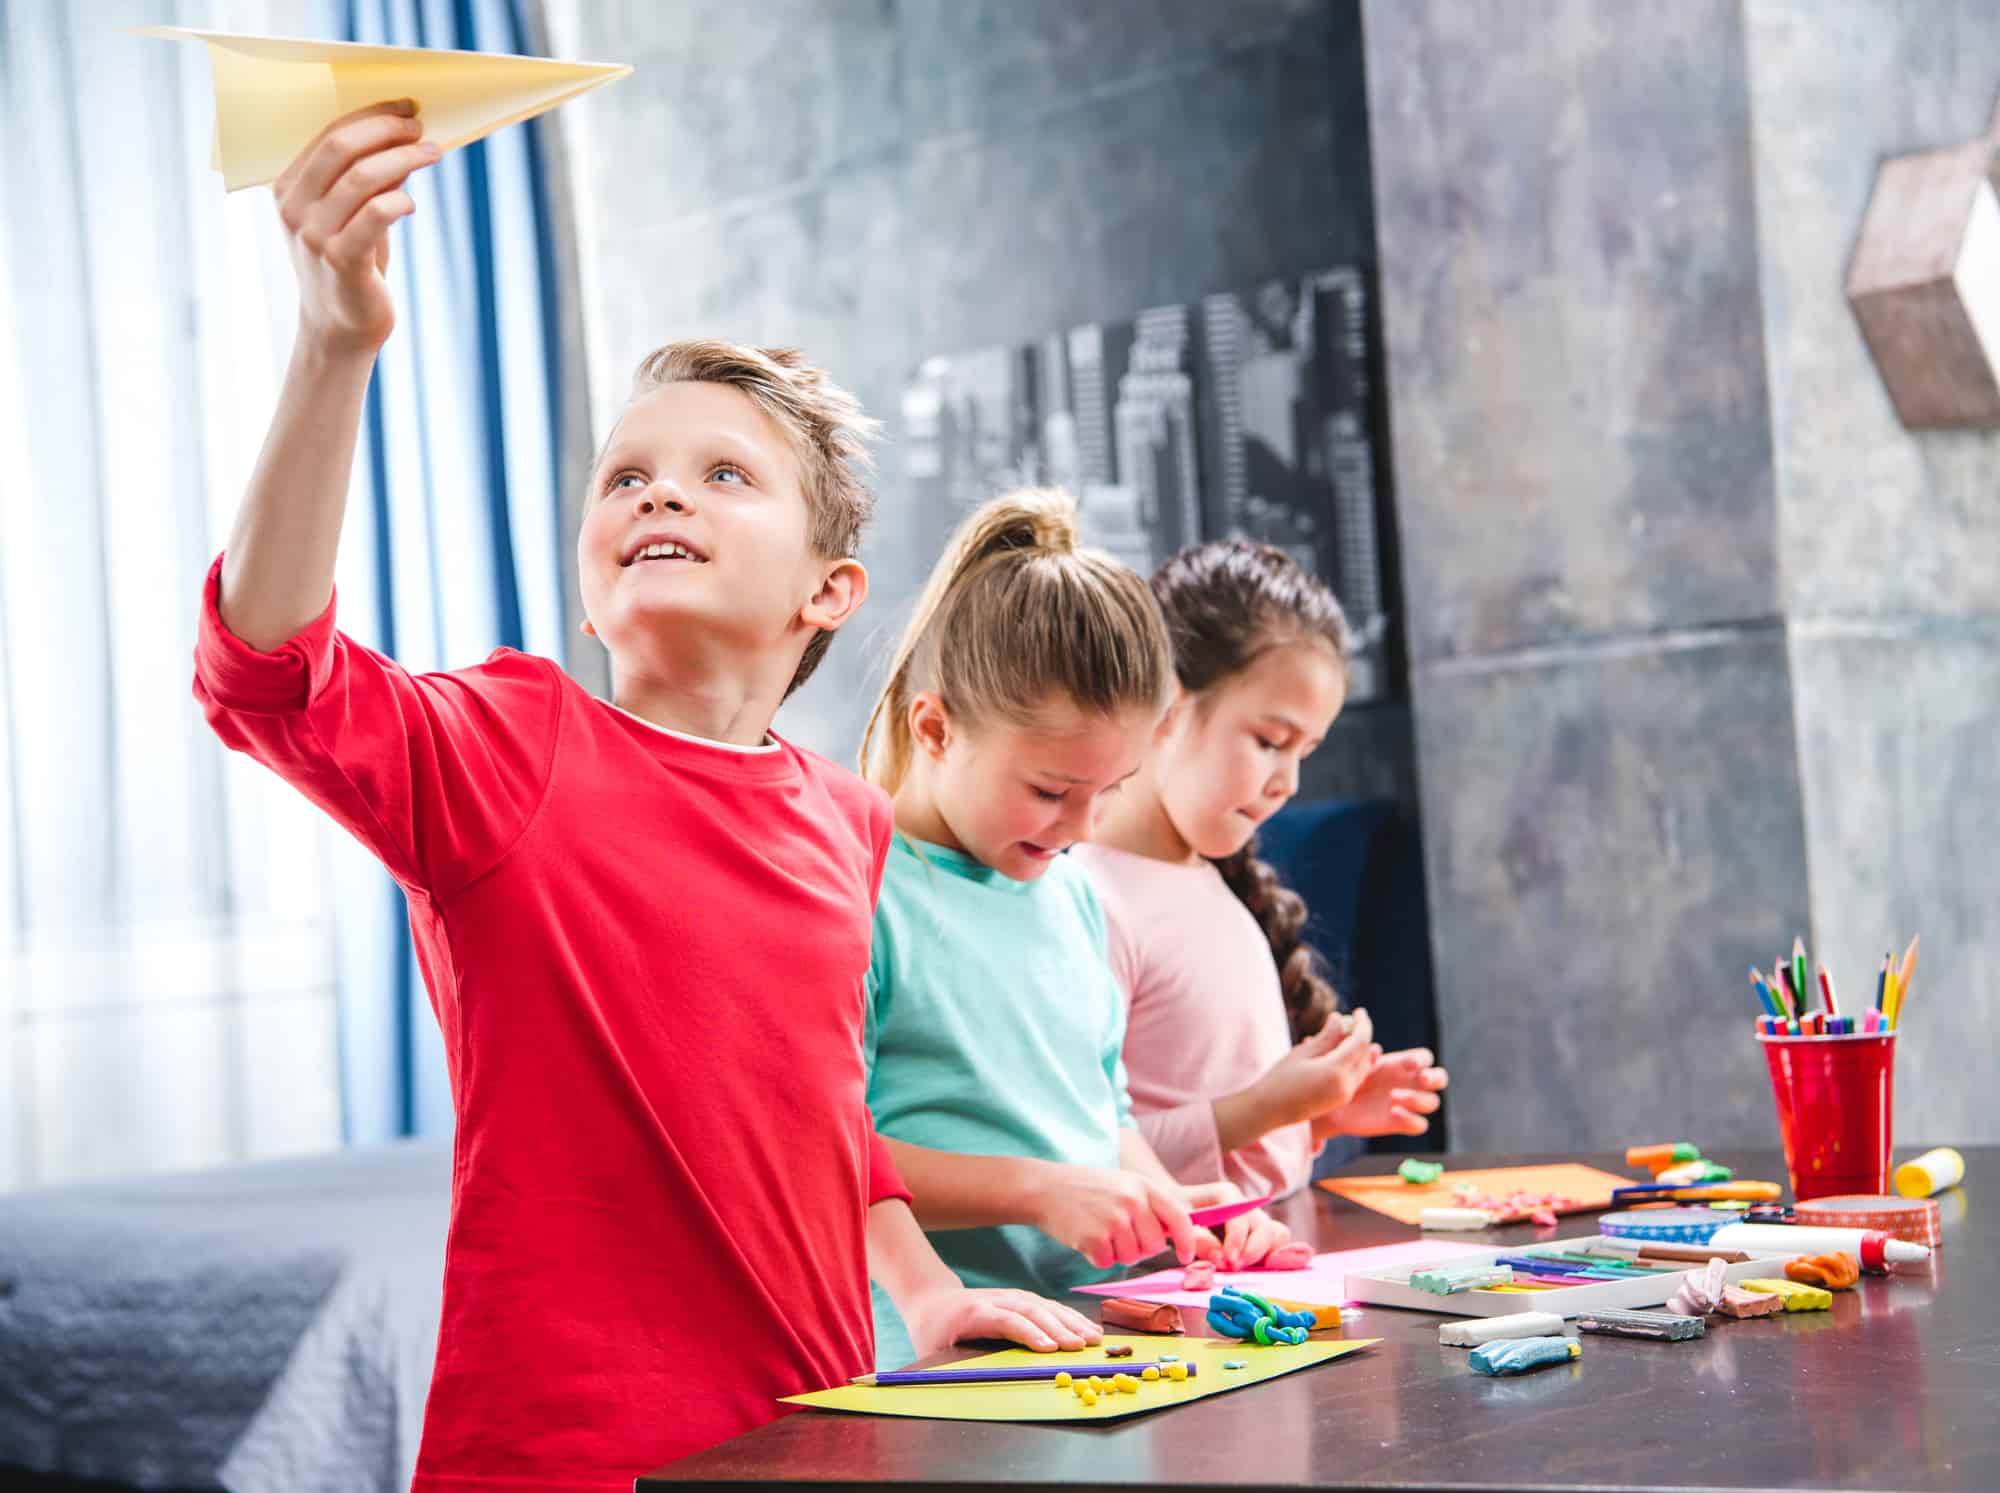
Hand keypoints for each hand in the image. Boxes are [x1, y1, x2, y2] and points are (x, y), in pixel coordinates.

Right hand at [274, 100, 441, 354]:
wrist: (340, 329)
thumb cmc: (351, 265)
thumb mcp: (355, 216)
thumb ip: (370, 180)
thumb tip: (402, 136)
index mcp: (288, 189)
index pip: (328, 135)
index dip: (370, 116)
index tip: (405, 108)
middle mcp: (293, 209)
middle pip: (340, 147)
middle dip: (385, 130)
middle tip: (420, 127)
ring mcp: (312, 236)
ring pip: (361, 178)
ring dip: (402, 159)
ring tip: (432, 153)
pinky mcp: (340, 261)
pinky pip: (374, 215)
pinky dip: (398, 201)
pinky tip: (412, 203)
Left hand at [899, 1284, 1101, 1356]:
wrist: (931, 1298)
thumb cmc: (933, 1332)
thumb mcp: (933, 1354)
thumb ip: (954, 1369)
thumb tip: (976, 1394)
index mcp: (973, 1313)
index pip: (1006, 1320)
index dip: (1029, 1333)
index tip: (1050, 1349)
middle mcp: (995, 1300)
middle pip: (1031, 1310)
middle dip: (1059, 1328)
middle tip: (1081, 1347)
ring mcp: (1009, 1296)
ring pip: (1044, 1305)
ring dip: (1070, 1321)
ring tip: (1094, 1338)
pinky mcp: (1019, 1297)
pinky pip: (1047, 1304)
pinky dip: (1068, 1316)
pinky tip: (1086, 1327)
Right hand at [1028, 1164, 1202, 1269]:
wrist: (1045, 1188)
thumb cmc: (1087, 1190)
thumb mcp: (1124, 1185)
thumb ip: (1150, 1205)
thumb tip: (1175, 1235)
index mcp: (1143, 1186)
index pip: (1179, 1218)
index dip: (1187, 1242)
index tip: (1185, 1256)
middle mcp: (1132, 1201)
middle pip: (1154, 1245)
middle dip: (1140, 1249)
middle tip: (1120, 1236)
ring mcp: (1113, 1220)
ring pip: (1131, 1257)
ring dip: (1116, 1253)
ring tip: (1099, 1231)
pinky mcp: (1094, 1238)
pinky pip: (1108, 1263)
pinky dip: (1097, 1257)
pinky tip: (1086, 1238)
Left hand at [1174, 1182, 1292, 1271]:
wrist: (1175, 1213)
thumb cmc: (1176, 1217)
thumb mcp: (1180, 1226)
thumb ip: (1201, 1241)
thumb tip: (1223, 1260)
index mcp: (1226, 1194)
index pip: (1241, 1214)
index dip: (1238, 1238)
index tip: (1229, 1259)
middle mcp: (1246, 1206)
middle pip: (1266, 1227)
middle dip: (1255, 1250)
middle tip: (1237, 1267)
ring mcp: (1255, 1221)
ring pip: (1279, 1236)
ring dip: (1268, 1256)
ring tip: (1250, 1270)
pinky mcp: (1259, 1239)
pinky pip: (1278, 1247)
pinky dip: (1273, 1259)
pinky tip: (1261, 1272)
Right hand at [1251, 1007, 1377, 1129]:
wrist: (1268, 1111)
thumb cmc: (1280, 1079)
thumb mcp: (1302, 1053)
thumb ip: (1326, 1036)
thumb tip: (1339, 1018)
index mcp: (1336, 1071)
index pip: (1360, 1042)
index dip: (1363, 1024)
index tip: (1359, 1010)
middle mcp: (1346, 1086)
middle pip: (1365, 1055)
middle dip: (1363, 1035)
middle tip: (1354, 1020)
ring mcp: (1344, 1096)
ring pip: (1363, 1067)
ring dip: (1360, 1049)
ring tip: (1348, 1033)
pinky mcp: (1340, 1101)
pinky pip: (1355, 1077)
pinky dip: (1353, 1062)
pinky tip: (1343, 1052)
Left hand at [1313, 1047, 1448, 1139]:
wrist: (1333, 1106)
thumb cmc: (1344, 1079)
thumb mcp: (1352, 1065)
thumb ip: (1363, 1057)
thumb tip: (1375, 1049)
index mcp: (1401, 1064)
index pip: (1425, 1058)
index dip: (1422, 1060)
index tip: (1407, 1064)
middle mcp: (1409, 1083)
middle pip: (1440, 1078)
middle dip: (1434, 1078)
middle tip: (1421, 1079)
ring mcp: (1408, 1104)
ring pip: (1432, 1102)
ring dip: (1418, 1099)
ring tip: (1393, 1096)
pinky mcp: (1401, 1123)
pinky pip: (1420, 1124)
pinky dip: (1412, 1119)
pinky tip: (1393, 1112)